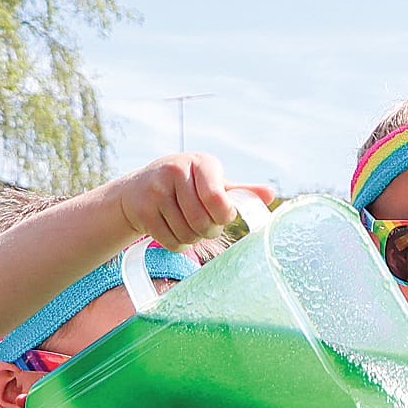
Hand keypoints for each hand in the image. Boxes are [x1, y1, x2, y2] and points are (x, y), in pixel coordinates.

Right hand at [114, 154, 272, 251]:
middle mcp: (176, 170)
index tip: (221, 214)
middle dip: (208, 230)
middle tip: (204, 224)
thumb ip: (239, 192)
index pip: (216, 198)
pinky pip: (171, 242)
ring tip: (187, 225)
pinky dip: (177, 244)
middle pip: (203, 221)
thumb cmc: (184, 186)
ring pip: (187, 234)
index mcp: (201, 162)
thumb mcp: (211, 183)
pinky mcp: (143, 210)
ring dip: (192, 238)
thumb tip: (270, 195)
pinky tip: (172, 229)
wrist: (137, 190)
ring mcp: (156, 190)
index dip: (222, 215)